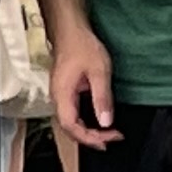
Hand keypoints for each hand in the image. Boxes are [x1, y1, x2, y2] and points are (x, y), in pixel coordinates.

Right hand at [52, 24, 119, 152]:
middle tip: (113, 138)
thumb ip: (102, 98)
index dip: (89, 138)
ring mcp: (60, 95)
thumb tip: (106, 122)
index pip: (71, 126)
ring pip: (70, 122)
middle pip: (69, 128)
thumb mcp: (99, 72)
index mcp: (62, 94)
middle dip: (91, 137)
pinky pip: (72, 114)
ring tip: (108, 134)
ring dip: (88, 131)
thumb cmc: (82, 47)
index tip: (109, 140)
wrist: (70, 31)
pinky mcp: (64, 91)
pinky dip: (85, 122)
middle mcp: (58, 97)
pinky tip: (97, 121)